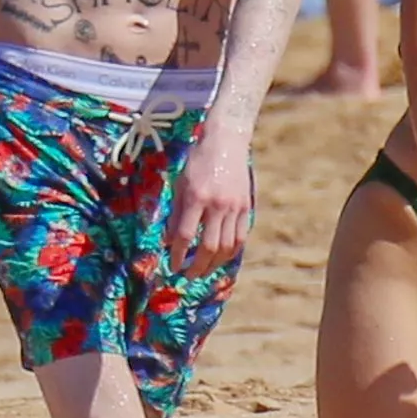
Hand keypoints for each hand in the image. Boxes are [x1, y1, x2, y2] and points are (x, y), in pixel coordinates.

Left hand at [168, 128, 251, 278]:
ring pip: (227, 246)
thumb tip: (170, 241)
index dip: (178, 255)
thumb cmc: (198, 161)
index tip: (172, 266)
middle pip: (209, 246)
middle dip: (197, 266)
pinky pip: (240, 237)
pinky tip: (222, 257)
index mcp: (197, 197)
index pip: (187, 235)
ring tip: (204, 271)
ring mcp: (235, 207)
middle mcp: (217, 205)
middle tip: (188, 276)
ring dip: (215, 263)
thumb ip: (176, 214)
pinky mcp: (246, 207)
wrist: (227, 141)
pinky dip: (231, 251)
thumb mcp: (181, 184)